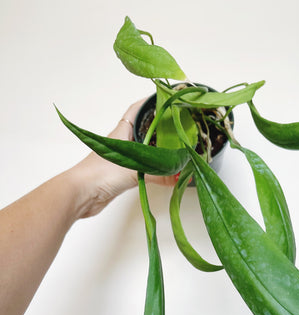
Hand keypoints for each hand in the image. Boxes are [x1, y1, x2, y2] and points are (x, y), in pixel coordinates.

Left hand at [69, 100, 175, 218]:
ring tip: (178, 148)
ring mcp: (124, 159)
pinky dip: (156, 169)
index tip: (167, 99)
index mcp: (122, 132)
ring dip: (160, 149)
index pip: (138, 109)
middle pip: (146, 129)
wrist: (80, 194)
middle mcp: (124, 142)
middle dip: (161, 127)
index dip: (152, 102)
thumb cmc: (98, 173)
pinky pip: (145, 167)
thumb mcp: (132, 169)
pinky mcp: (124, 175)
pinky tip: (166, 172)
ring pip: (146, 149)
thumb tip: (179, 177)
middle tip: (179, 126)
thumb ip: (158, 173)